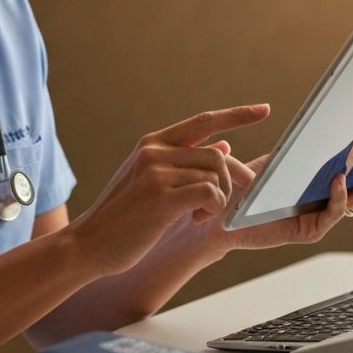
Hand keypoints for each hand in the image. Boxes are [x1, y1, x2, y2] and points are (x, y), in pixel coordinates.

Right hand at [67, 104, 270, 275]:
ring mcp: (156, 171)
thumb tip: (224, 146)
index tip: (263, 109)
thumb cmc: (124, 217)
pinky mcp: (161, 196)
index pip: (204, 121)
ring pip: (215, 175)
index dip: (237, 114)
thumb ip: (184, 162)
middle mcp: (154, 150)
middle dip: (233, 182)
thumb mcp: (152, 181)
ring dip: (220, 200)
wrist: (90, 243)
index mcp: (153, 143)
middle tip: (229, 203)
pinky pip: (210, 194)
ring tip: (202, 215)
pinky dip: (213, 209)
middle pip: (217, 156)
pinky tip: (198, 219)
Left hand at [197, 136, 352, 255]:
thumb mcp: (273, 158)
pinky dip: (339, 197)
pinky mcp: (309, 231)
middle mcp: (328, 200)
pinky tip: (338, 179)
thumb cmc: (244, 186)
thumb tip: (317, 119)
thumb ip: (294, 146)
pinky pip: (333, 214)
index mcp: (324, 182)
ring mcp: (321, 217)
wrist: (219, 213)